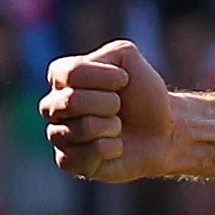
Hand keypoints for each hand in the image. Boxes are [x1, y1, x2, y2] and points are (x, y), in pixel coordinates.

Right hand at [40, 40, 183, 181]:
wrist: (162, 132)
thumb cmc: (143, 94)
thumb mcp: (129, 58)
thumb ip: (108, 53)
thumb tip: (83, 77)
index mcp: (62, 76)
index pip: (71, 73)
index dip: (103, 77)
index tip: (124, 80)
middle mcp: (53, 105)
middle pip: (71, 101)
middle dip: (109, 103)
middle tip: (119, 107)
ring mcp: (58, 134)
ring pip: (81, 129)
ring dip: (112, 127)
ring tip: (118, 127)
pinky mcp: (68, 161)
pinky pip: (83, 156)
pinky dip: (110, 149)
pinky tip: (115, 147)